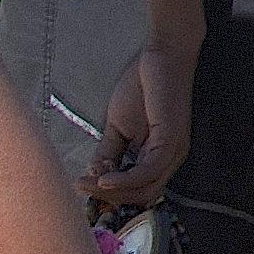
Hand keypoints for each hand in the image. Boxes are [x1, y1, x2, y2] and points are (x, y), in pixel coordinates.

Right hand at [85, 43, 192, 209]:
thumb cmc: (141, 88)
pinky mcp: (171, 139)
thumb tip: (93, 175)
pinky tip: (103, 178)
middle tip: (80, 187)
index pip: (137, 190)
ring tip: (87, 183)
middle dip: (109, 198)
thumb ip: (108, 152)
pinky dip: (125, 180)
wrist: (161, 56)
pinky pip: (149, 170)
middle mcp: (170, 159)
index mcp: (158, 157)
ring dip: (113, 192)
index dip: (110, 196)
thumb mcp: (118, 127)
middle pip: (141, 196)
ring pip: (145, 188)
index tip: (82, 187)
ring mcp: (173, 150)